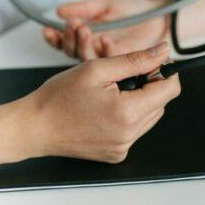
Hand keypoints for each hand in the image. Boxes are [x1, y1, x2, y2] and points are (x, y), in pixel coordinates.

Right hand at [0, 43, 180, 170]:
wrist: (34, 126)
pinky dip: (128, 115)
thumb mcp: (98, 68)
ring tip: (112, 90)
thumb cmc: (59, 97)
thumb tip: (163, 51)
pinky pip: (135, 129)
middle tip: (122, 74)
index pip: (170, 89)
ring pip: (149, 115)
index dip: (164, 71)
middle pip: (161, 102)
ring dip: (139, 99)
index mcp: (127, 113)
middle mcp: (129, 135)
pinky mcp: (116, 153)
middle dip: (148, 84)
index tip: (151, 62)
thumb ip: (136, 59)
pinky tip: (106, 106)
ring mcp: (122, 147)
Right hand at [43, 0, 168, 59]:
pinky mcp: (126, 65)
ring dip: (84, 45)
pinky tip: (105, 38)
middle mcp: (97, 52)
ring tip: (84, 29)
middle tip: (72, 25)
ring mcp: (111, 61)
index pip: (66, 42)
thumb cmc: (135, 9)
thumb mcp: (106, 3)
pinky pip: (112, 61)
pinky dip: (106, 49)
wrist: (161, 13)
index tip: (48, 29)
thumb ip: (84, 7)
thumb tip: (59, 11)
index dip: (56, 37)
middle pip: (75, 54)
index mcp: (89, 38)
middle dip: (69, 39)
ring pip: (90, 60)